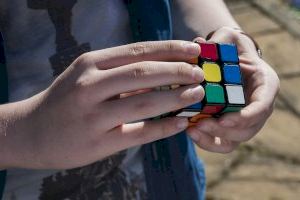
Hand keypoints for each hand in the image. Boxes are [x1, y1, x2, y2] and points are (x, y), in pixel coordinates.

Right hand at [1, 40, 204, 168]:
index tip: (193, 50)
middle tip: (200, 74)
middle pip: (145, 73)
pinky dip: (164, 127)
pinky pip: (139, 133)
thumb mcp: (85, 75)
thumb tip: (160, 71)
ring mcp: (93, 116)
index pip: (138, 50)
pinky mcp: (98, 142)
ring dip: (176, 97)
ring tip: (197, 94)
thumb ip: (118, 72)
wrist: (31, 131)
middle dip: (178, 71)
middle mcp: (90, 86)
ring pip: (145, 102)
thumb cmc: (64, 100)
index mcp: (90, 64)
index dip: (170, 49)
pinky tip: (181, 123)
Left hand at [187, 27, 279, 152]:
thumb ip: (219, 40)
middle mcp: (258, 107)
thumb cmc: (231, 49)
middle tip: (201, 124)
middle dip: (224, 131)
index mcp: (265, 85)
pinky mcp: (229, 127)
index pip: (262, 106)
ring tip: (192, 130)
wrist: (228, 62)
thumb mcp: (228, 39)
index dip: (246, 117)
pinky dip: (207, 141)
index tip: (224, 120)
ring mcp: (244, 119)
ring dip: (213, 139)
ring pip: (234, 140)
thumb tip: (199, 45)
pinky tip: (190, 132)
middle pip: (248, 129)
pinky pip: (221, 142)